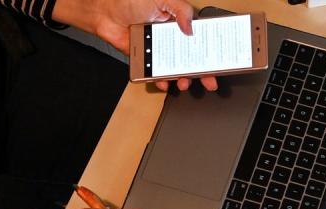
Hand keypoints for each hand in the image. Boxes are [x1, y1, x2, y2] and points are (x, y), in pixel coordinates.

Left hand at [52, 0, 217, 91]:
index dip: (212, 51)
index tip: (220, 61)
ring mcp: (160, 51)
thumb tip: (191, 29)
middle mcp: (172, 38)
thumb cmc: (130, 1)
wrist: (105, 12)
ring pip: (177, 70)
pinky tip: (165, 82)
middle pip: (193, 59)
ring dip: (184, 79)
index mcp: (179, 23)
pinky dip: (162, 81)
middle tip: (210, 81)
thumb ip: (181, 10)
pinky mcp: (148, 60)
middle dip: (204, 72)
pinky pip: (158, 74)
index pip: (201, 39)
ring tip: (184, 83)